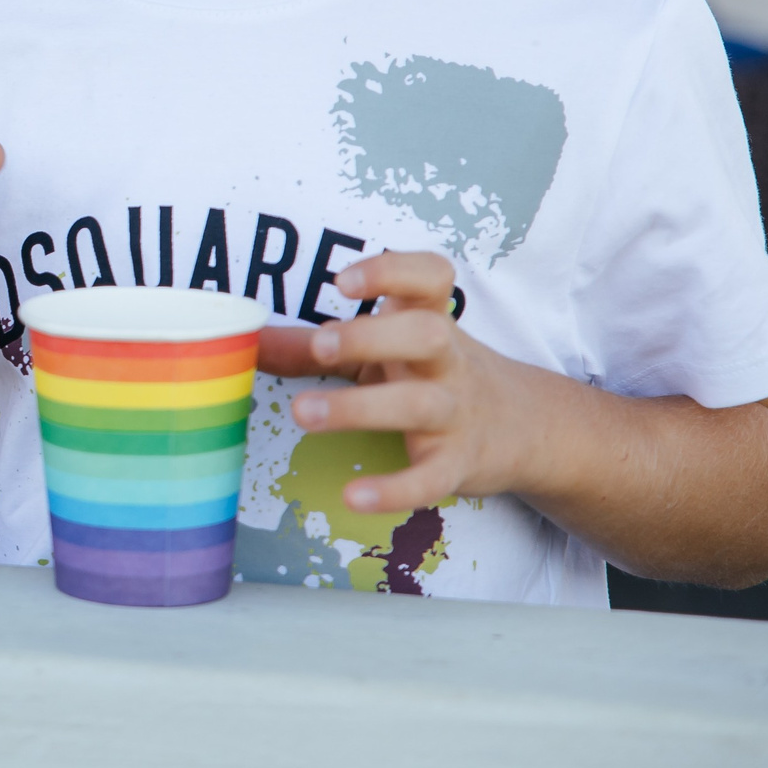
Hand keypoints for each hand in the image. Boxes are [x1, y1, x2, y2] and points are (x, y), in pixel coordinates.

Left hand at [259, 250, 536, 515]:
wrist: (525, 427)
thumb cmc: (429, 372)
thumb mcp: (378, 349)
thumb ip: (309, 345)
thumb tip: (242, 338)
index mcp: (427, 317)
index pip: (430, 276)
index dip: (392, 272)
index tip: (343, 282)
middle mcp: (447, 359)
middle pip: (425, 335)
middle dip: (371, 337)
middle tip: (320, 345)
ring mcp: (457, 411)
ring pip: (421, 405)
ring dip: (361, 408)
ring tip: (302, 413)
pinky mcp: (460, 463)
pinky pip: (432, 478)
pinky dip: (396, 488)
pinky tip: (355, 495)